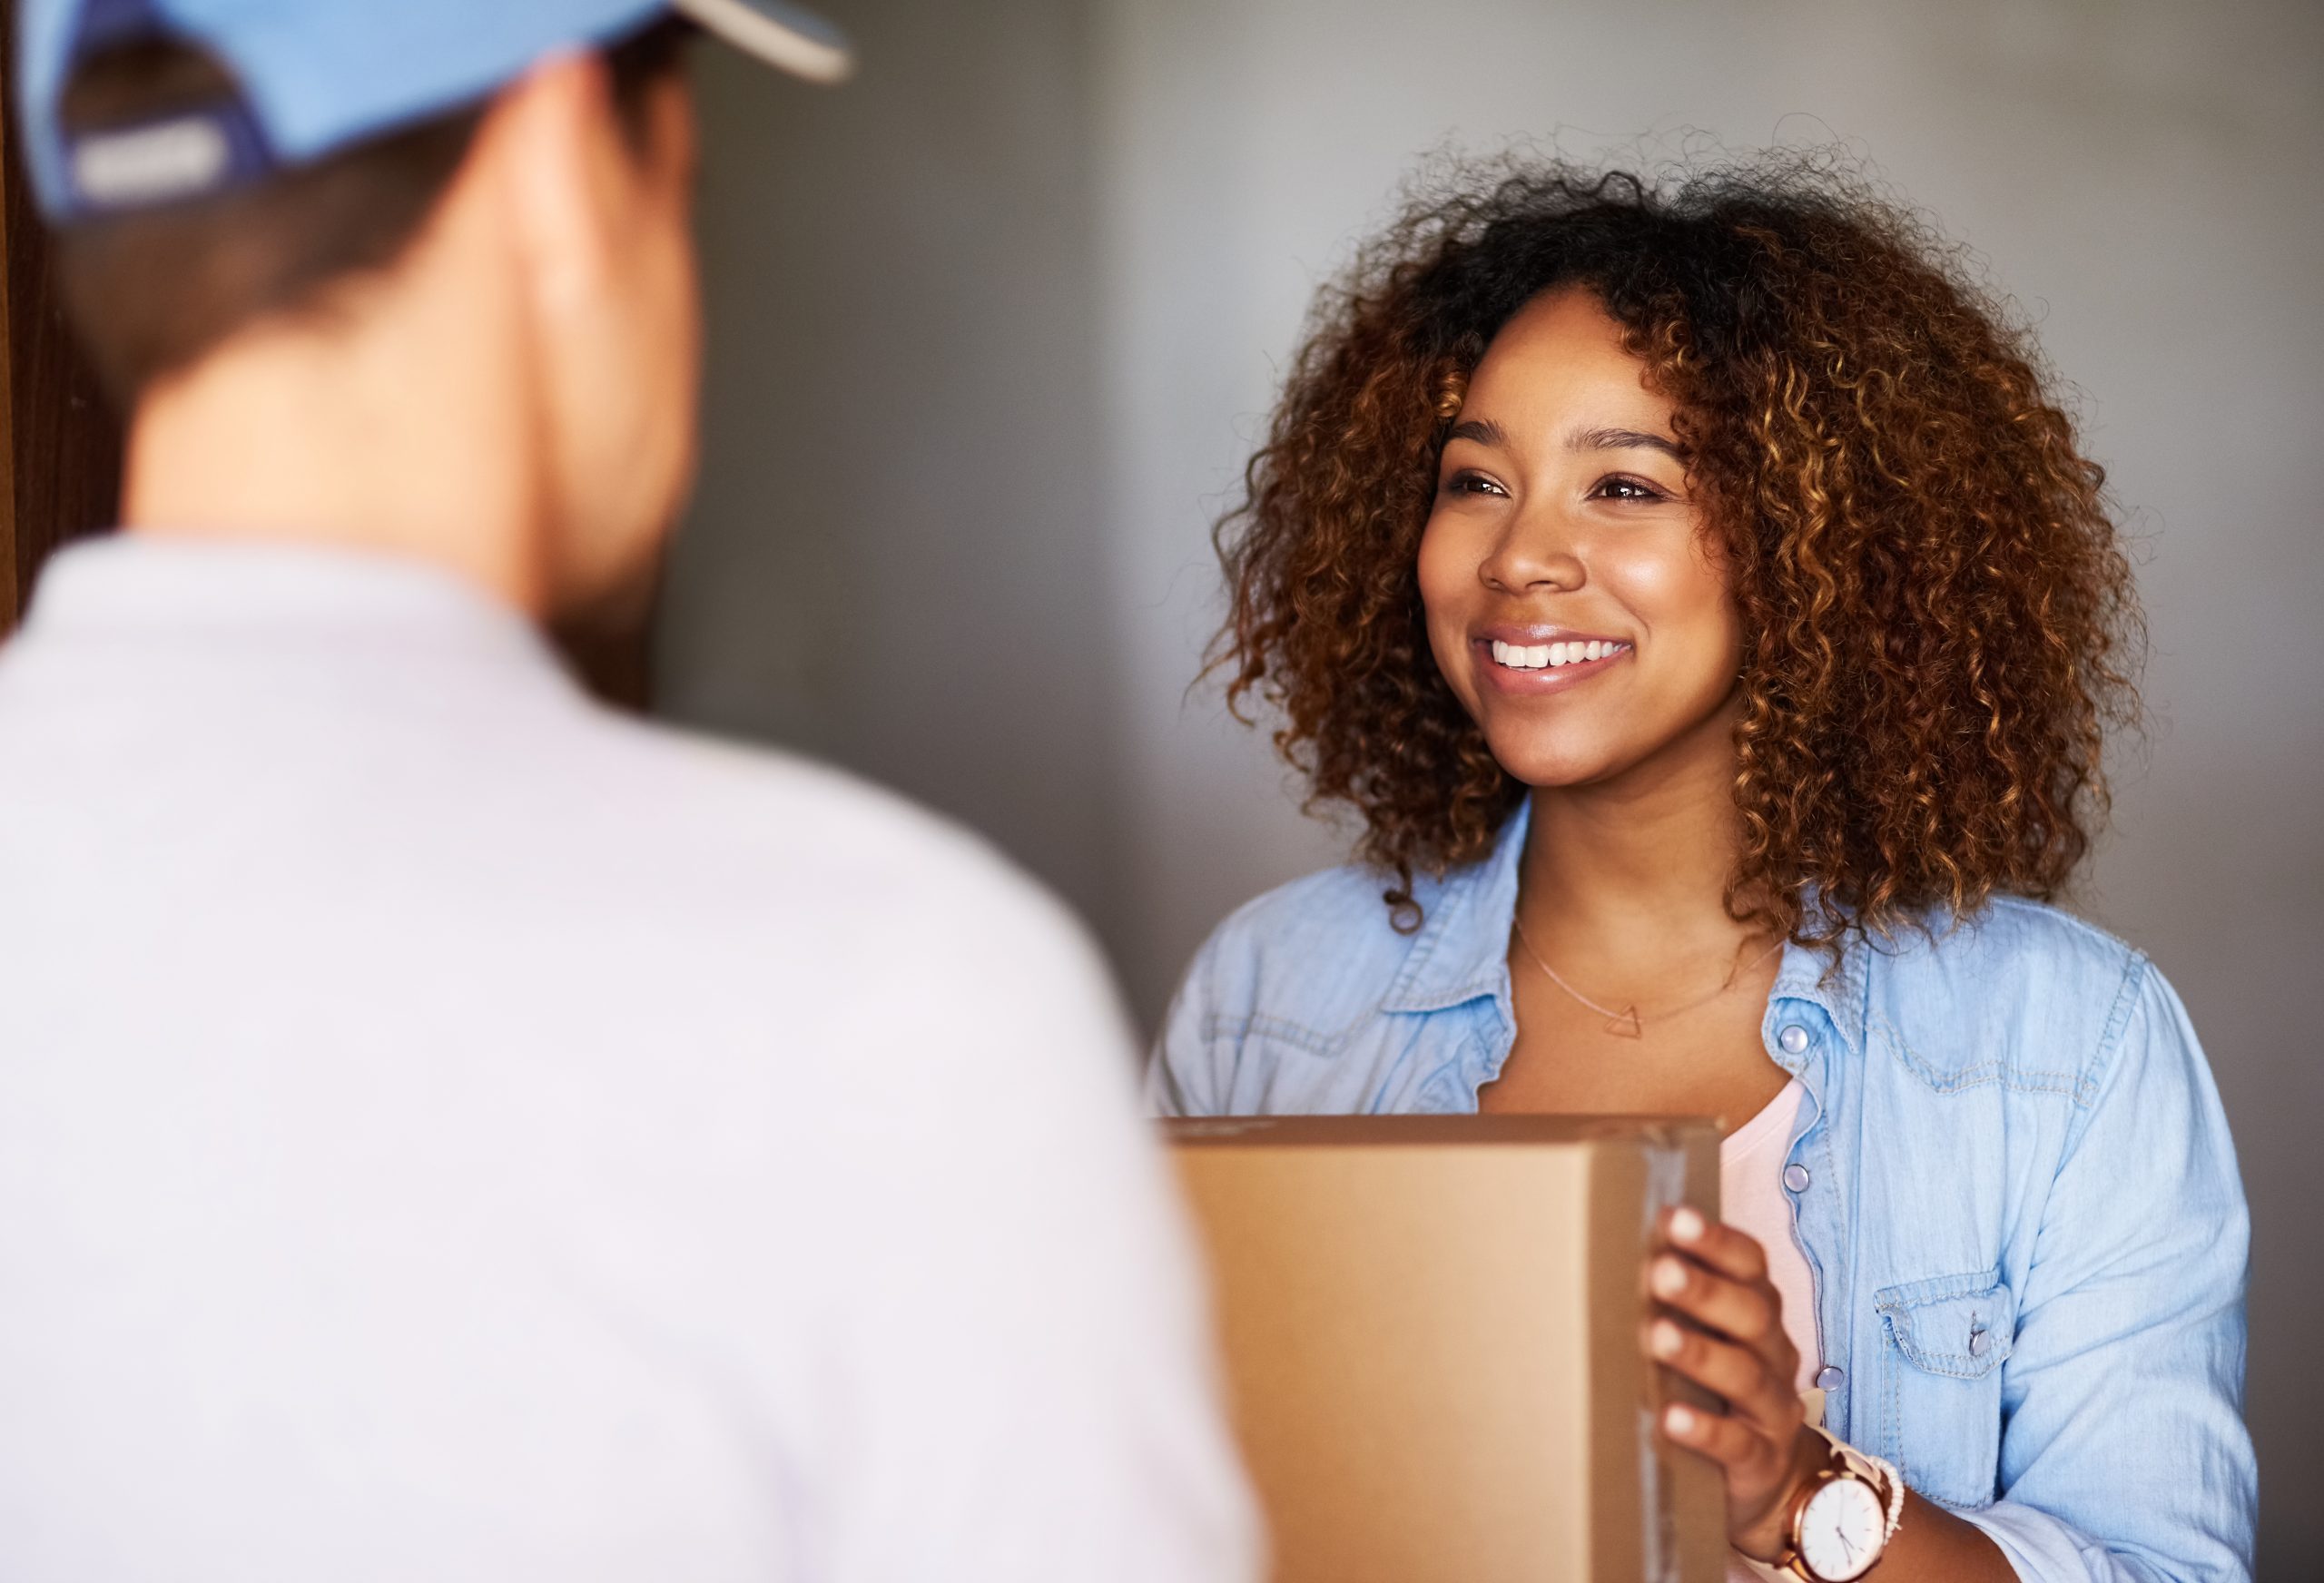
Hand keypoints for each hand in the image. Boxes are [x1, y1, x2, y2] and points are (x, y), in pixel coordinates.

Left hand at [1643, 1205, 1825, 1560]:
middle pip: (1752, 1314)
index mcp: (1759, 1315)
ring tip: (1657, 1336)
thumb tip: (1605, 1242)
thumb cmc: (1719, 1388)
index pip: (1751, 1267)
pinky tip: (1669, 1418)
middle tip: (1660, 1273)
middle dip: (1706, 1290)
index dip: (1717, 1242)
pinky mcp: (1761, 1460)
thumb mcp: (1707, 1336)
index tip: (1673, 1219)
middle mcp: (1774, 1355)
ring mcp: (1772, 1410)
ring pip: (1746, 1376)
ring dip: (1701, 1353)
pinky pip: (1738, 1444)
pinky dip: (1705, 1430)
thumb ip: (1673, 1297)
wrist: (1769, 1475)